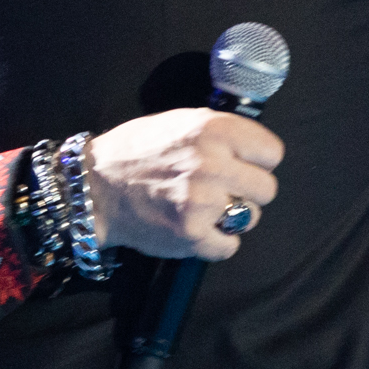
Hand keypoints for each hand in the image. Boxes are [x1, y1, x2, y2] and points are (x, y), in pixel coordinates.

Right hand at [84, 108, 283, 260]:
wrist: (96, 188)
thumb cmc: (136, 152)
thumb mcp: (180, 122)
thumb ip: (220, 133)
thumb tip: (254, 150)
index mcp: (212, 130)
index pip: (272, 153)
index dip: (258, 161)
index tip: (243, 165)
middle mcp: (211, 164)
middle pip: (267, 189)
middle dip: (247, 191)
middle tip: (222, 190)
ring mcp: (202, 202)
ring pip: (250, 218)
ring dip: (232, 217)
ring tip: (203, 207)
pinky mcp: (191, 234)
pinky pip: (229, 246)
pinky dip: (215, 242)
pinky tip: (196, 227)